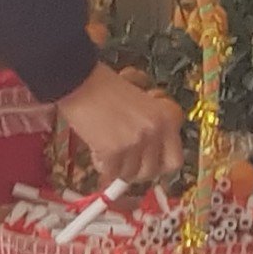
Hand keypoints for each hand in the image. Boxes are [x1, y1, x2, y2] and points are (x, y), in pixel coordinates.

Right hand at [56, 64, 184, 185]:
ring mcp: (134, 143)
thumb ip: (151, 115)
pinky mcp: (112, 152)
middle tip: (130, 161)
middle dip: (140, 169)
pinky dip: (103, 165)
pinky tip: (97, 151)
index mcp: (166, 116)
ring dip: (119, 168)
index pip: (175, 158)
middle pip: (154, 171)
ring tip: (111, 153)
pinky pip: (111, 172)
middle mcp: (154, 131)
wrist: (77, 79)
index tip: (149, 157)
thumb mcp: (140, 99)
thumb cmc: (103, 82)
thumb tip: (153, 135)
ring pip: (131, 174)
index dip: (159, 158)